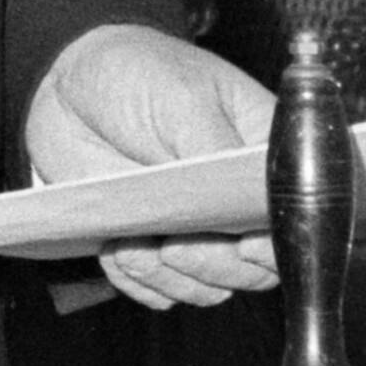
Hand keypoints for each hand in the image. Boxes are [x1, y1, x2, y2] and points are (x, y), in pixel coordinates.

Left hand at [25, 21, 279, 309]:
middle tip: (175, 244)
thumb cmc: (139, 74)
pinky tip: (116, 249)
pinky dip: (139, 282)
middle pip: (254, 268)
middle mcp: (236, 204)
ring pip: (208, 288)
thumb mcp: (184, 98)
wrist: (70, 86)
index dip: (277, 243)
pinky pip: (158, 291)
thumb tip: (237, 195)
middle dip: (215, 265)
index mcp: (263, 159)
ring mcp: (195, 230)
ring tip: (132, 244)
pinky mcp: (152, 249)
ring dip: (172, 278)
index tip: (245, 244)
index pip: (295, 217)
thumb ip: (214, 147)